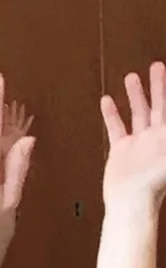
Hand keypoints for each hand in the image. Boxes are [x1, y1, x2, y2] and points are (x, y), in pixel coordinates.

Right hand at [101, 61, 165, 210]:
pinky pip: (116, 128)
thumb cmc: (156, 182)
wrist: (132, 202)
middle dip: (159, 85)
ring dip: (136, 94)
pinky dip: (111, 114)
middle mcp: (157, 136)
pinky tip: (107, 101)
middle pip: (159, 104)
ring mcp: (139, 142)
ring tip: (131, 76)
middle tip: (157, 66)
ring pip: (138, 112)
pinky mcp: (121, 151)